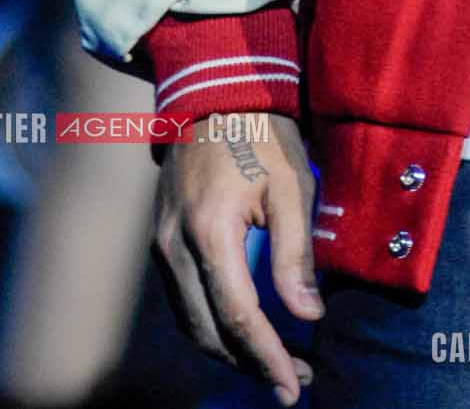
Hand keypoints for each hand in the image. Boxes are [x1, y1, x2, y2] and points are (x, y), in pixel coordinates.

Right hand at [153, 112, 323, 405]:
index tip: (293, 386)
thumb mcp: (290, 186)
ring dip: (229, 351)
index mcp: (210, 232)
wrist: (214, 90)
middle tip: (292, 381)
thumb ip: (295, 253)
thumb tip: (308, 314)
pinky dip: (211, 325)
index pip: (237, 317)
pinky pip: (182, 300)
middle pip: (208, 331)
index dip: (266, 357)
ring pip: (191, 321)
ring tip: (273, 363)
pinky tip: (241, 331)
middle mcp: (175, 246)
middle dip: (250, 364)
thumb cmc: (261, 133)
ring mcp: (161, 244)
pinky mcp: (160, 240)